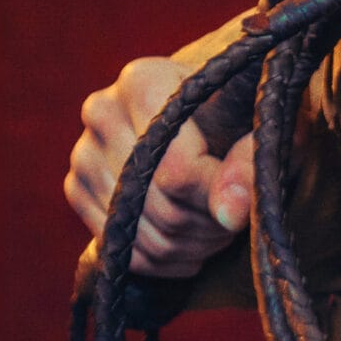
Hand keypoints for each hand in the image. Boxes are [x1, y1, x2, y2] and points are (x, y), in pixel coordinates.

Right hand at [65, 56, 254, 276]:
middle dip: (206, 225)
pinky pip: (120, 250)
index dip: (217, 198)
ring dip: (189, 246)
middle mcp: (102, 112)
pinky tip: (191, 243)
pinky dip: (162, 260)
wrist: (211, 105)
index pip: (176, 171)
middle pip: (157, 205)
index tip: (246, 200)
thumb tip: (229, 212)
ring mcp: (84, 153)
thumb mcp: (263, 122)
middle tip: (236, 217)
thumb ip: (251, 161)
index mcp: (143, 80)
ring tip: (217, 227)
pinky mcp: (77, 189)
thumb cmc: (245, 107)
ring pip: (139, 234)